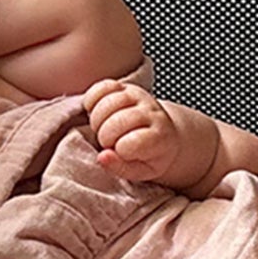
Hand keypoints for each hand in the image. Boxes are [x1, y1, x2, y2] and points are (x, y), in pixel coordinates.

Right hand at [81, 78, 198, 185]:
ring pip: (107, 103)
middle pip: (116, 122)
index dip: (119, 151)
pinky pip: (102, 87)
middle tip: (109, 143)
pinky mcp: (126, 86)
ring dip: (97, 120)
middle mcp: (151, 112)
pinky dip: (92, 100)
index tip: (122, 153)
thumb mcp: (143, 172)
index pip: (129, 144)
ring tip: (103, 129)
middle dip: (105, 137)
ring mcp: (139, 96)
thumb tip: (102, 156)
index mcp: (160, 137)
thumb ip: (121, 168)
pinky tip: (96, 112)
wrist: (165, 133)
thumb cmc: (151, 155)